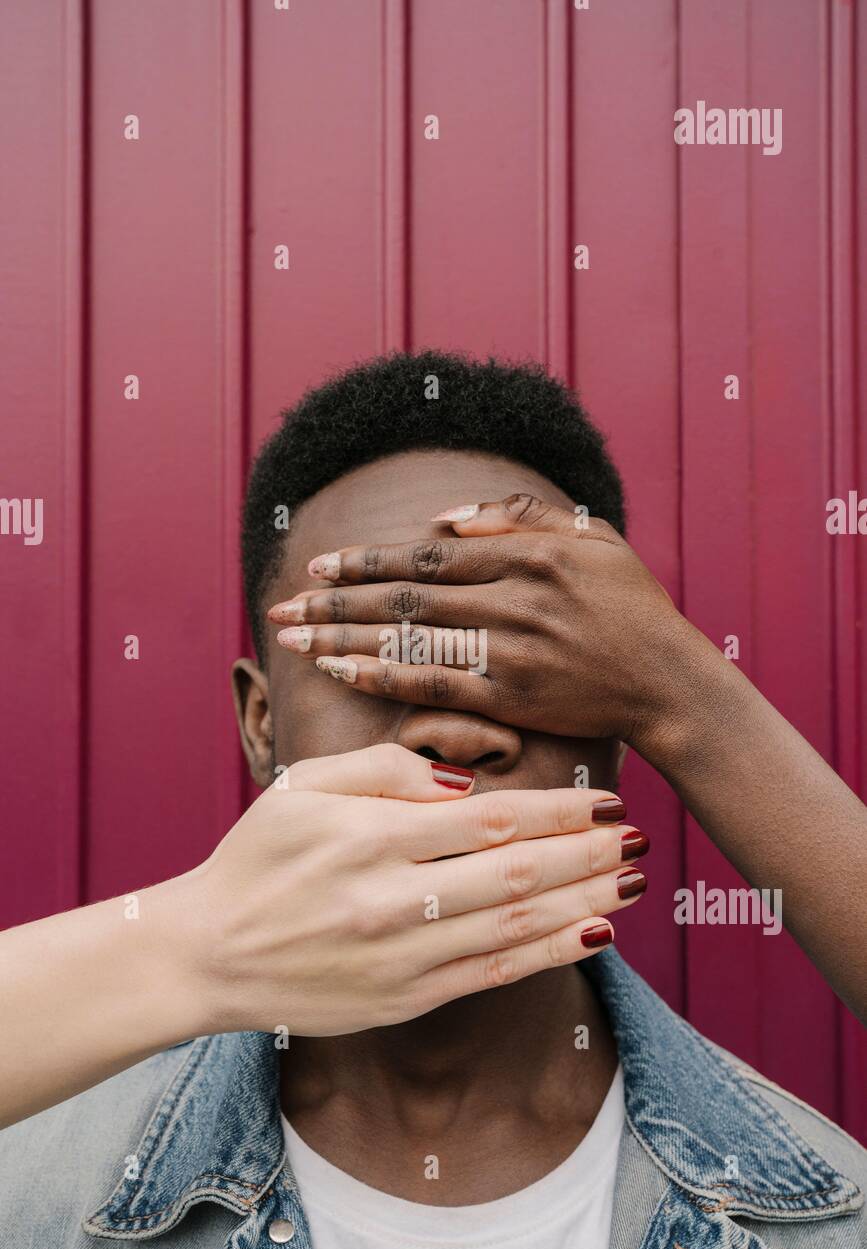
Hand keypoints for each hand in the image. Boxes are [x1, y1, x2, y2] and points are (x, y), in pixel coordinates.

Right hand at [186, 742, 647, 1036]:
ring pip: (518, 927)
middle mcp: (394, 898)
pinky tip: (593, 933)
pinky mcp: (406, 999)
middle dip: (589, 854)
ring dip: (586, 902)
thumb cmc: (258, 860)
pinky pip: (494, 975)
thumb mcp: (301, 786)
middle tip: (638, 839)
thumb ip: (384, 769)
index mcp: (371, 836)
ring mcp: (404, 956)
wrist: (209, 955)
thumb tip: (465, 784)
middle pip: (519, 872)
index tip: (605, 801)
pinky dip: (550, 954)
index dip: (558, 811)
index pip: (490, 819)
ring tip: (634, 883)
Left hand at [267, 493, 694, 746]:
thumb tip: (443, 519)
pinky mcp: (511, 697)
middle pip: (403, 594)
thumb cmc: (632, 606)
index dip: (365, 560)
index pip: (426, 554)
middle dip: (334, 600)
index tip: (317, 566)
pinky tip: (341, 671)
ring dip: (344, 636)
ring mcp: (509, 650)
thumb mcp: (591, 537)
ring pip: (408, 637)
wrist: (670, 681)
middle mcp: (512, 597)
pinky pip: (433, 683)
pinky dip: (383, 675)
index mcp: (527, 554)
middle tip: (280, 607)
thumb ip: (519, 516)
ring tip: (292, 640)